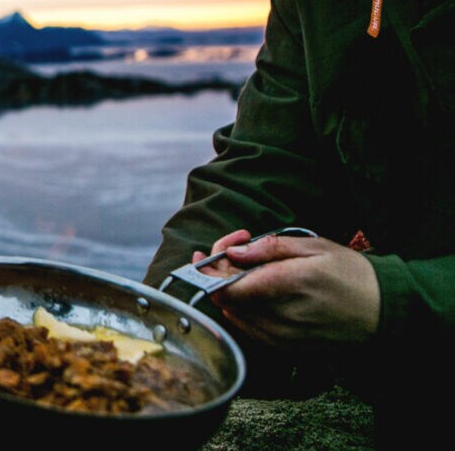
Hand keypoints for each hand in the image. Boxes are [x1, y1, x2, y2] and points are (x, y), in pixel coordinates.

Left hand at [193, 229, 379, 345]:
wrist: (384, 312)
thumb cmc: (351, 274)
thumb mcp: (313, 247)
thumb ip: (268, 249)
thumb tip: (232, 252)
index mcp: (286, 286)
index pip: (225, 287)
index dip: (211, 268)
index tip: (217, 250)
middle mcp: (279, 318)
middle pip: (225, 301)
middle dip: (221, 273)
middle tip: (239, 250)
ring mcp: (281, 338)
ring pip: (234, 315)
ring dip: (231, 291)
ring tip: (253, 268)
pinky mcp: (285, 348)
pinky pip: (249, 327)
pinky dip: (244, 307)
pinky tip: (260, 290)